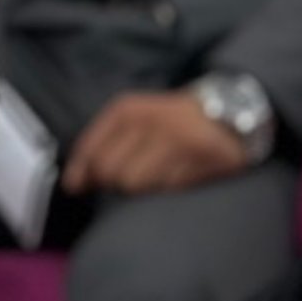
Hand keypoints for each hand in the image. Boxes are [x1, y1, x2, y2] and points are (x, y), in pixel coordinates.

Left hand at [64, 91, 247, 194]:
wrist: (228, 111)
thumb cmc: (170, 121)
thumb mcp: (132, 120)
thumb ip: (99, 147)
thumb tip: (73, 185)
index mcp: (127, 110)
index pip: (91, 150)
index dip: (81, 175)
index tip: (78, 188)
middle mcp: (149, 121)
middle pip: (109, 172)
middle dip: (112, 184)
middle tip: (130, 179)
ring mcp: (176, 139)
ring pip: (135, 185)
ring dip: (141, 190)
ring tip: (156, 176)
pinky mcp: (201, 158)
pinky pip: (167, 190)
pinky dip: (168, 189)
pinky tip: (178, 175)